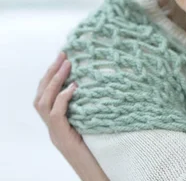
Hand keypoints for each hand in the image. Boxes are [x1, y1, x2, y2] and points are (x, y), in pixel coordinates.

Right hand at [34, 53, 108, 180]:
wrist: (98, 174)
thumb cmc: (103, 150)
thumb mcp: (97, 124)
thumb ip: (94, 108)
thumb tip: (107, 85)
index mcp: (59, 124)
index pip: (47, 95)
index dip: (52, 76)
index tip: (64, 57)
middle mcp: (53, 128)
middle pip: (40, 95)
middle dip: (50, 73)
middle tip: (63, 54)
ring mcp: (55, 134)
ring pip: (43, 103)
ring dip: (54, 82)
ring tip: (67, 64)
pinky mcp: (62, 139)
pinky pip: (56, 116)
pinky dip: (63, 99)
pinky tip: (74, 88)